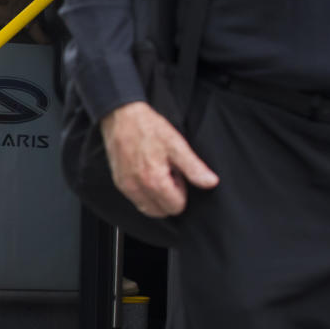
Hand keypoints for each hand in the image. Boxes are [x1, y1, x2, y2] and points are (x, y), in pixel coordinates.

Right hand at [101, 100, 218, 218]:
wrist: (121, 116)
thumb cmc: (148, 128)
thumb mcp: (177, 145)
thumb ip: (194, 168)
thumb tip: (210, 182)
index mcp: (154, 181)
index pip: (176, 207)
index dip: (181, 192)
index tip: (177, 174)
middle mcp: (137, 188)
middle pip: (161, 212)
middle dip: (168, 197)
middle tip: (169, 175)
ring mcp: (126, 186)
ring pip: (147, 209)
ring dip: (156, 197)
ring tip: (157, 174)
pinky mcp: (119, 182)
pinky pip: (136, 200)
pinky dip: (144, 193)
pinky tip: (146, 173)